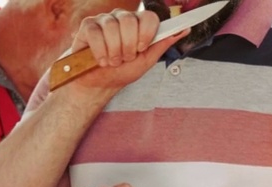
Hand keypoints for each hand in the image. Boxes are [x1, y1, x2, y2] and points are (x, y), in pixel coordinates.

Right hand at [66, 9, 185, 93]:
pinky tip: (101, 59)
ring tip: (112, 61)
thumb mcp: (146, 61)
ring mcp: (104, 20)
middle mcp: (122, 18)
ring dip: (113, 51)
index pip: (149, 17)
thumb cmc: (121, 72)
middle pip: (130, 21)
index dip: (147, 33)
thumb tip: (184, 30)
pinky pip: (96, 33)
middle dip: (128, 46)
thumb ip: (162, 44)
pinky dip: (99, 51)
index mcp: (138, 24)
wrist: (99, 85)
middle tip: (124, 59)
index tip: (141, 48)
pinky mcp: (88, 26)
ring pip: (112, 27)